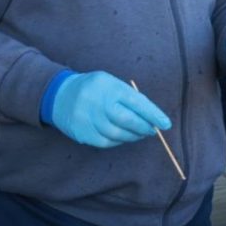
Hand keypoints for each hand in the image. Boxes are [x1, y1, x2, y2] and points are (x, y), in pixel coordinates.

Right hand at [50, 71, 170, 147]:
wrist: (59, 95)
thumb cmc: (95, 88)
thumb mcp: (111, 83)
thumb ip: (130, 97)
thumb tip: (152, 116)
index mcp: (108, 86)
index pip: (136, 102)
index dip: (153, 115)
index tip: (166, 124)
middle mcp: (97, 102)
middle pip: (127, 120)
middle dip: (144, 127)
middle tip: (152, 130)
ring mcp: (88, 119)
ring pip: (118, 134)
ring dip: (133, 136)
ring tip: (139, 133)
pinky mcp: (82, 133)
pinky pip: (107, 142)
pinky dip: (119, 141)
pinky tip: (124, 136)